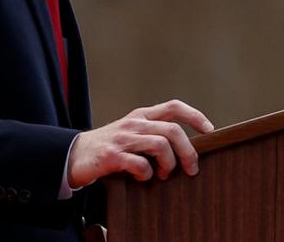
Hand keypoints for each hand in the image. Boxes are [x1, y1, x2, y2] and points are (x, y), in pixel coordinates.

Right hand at [67, 99, 213, 187]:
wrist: (74, 155)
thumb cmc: (110, 146)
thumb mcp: (132, 132)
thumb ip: (153, 133)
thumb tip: (187, 148)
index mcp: (141, 115)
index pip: (174, 107)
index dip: (195, 116)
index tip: (209, 130)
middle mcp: (134, 123)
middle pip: (173, 130)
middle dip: (188, 152)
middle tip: (191, 169)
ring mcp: (123, 138)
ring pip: (161, 145)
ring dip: (169, 165)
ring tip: (164, 175)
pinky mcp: (113, 155)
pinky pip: (140, 164)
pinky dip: (147, 174)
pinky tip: (143, 177)